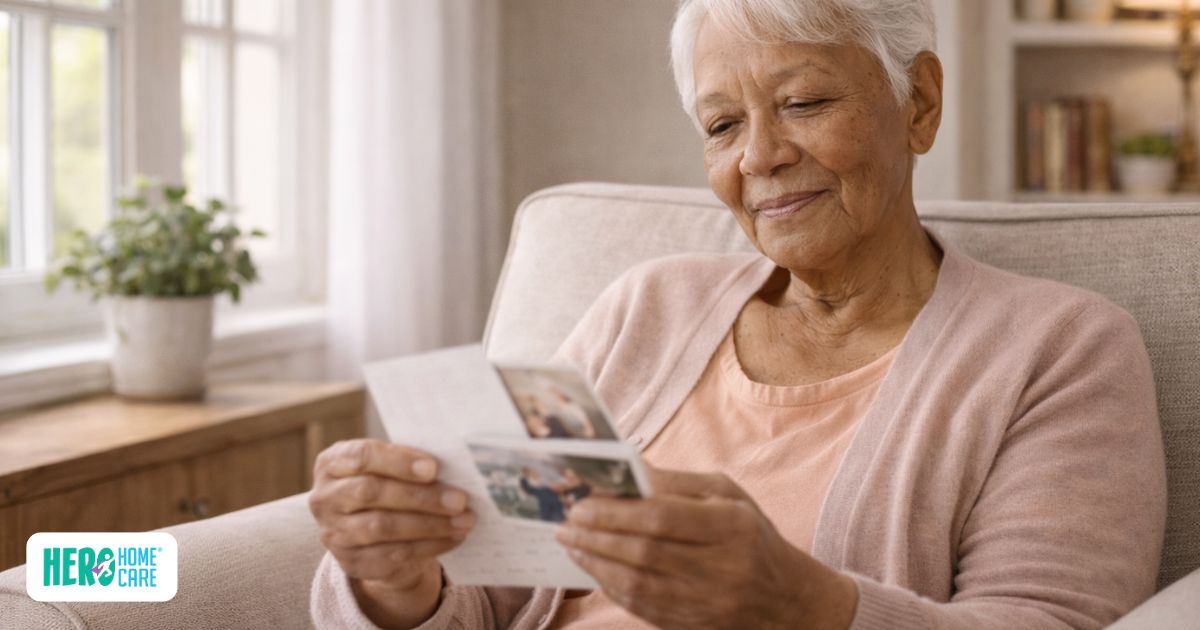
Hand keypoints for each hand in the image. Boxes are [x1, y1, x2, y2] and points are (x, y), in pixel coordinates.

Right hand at [309, 439, 475, 628]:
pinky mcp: (351, 562)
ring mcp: (334, 533)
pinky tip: (454, 536)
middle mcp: (325, 498)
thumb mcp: (389, 468)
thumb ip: (409, 462)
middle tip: (459, 498)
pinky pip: (393, 554)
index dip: (398, 461)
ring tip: (464, 519)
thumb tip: (450, 467)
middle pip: (371, 493)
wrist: (371, 534)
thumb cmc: (386, 485)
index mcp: (332, 463)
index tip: (434, 468)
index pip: (361, 456)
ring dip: (430, 524)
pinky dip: (429, 545)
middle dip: (420, 495)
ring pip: (382, 527)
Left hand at [554, 467, 856, 629]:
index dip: (616, 511)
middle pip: (645, 552)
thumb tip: (626, 467)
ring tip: (572, 543)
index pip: (663, 518)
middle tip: (567, 522)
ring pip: (638, 584)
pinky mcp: (692, 625)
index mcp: (732, 526)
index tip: (583, 503)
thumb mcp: (726, 496)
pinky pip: (641, 607)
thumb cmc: (750, 535)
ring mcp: (707, 603)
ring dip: (596, 562)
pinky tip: (594, 567)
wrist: (784, 599)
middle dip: (597, 536)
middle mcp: (722, 568)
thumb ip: (676, 482)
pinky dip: (611, 586)